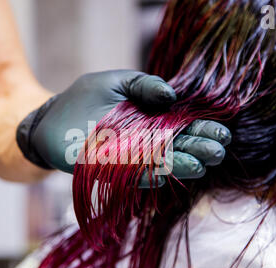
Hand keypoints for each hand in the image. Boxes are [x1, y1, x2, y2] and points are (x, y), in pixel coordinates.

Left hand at [16, 70, 230, 187]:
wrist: (53, 116)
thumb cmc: (87, 95)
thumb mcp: (118, 81)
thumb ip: (145, 85)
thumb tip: (172, 96)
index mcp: (153, 119)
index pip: (184, 126)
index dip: (203, 129)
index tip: (222, 133)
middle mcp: (146, 141)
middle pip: (177, 147)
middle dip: (198, 150)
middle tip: (217, 152)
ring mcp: (129, 157)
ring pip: (159, 164)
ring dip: (179, 166)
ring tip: (199, 165)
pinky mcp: (110, 170)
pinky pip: (130, 175)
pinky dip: (145, 176)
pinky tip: (163, 176)